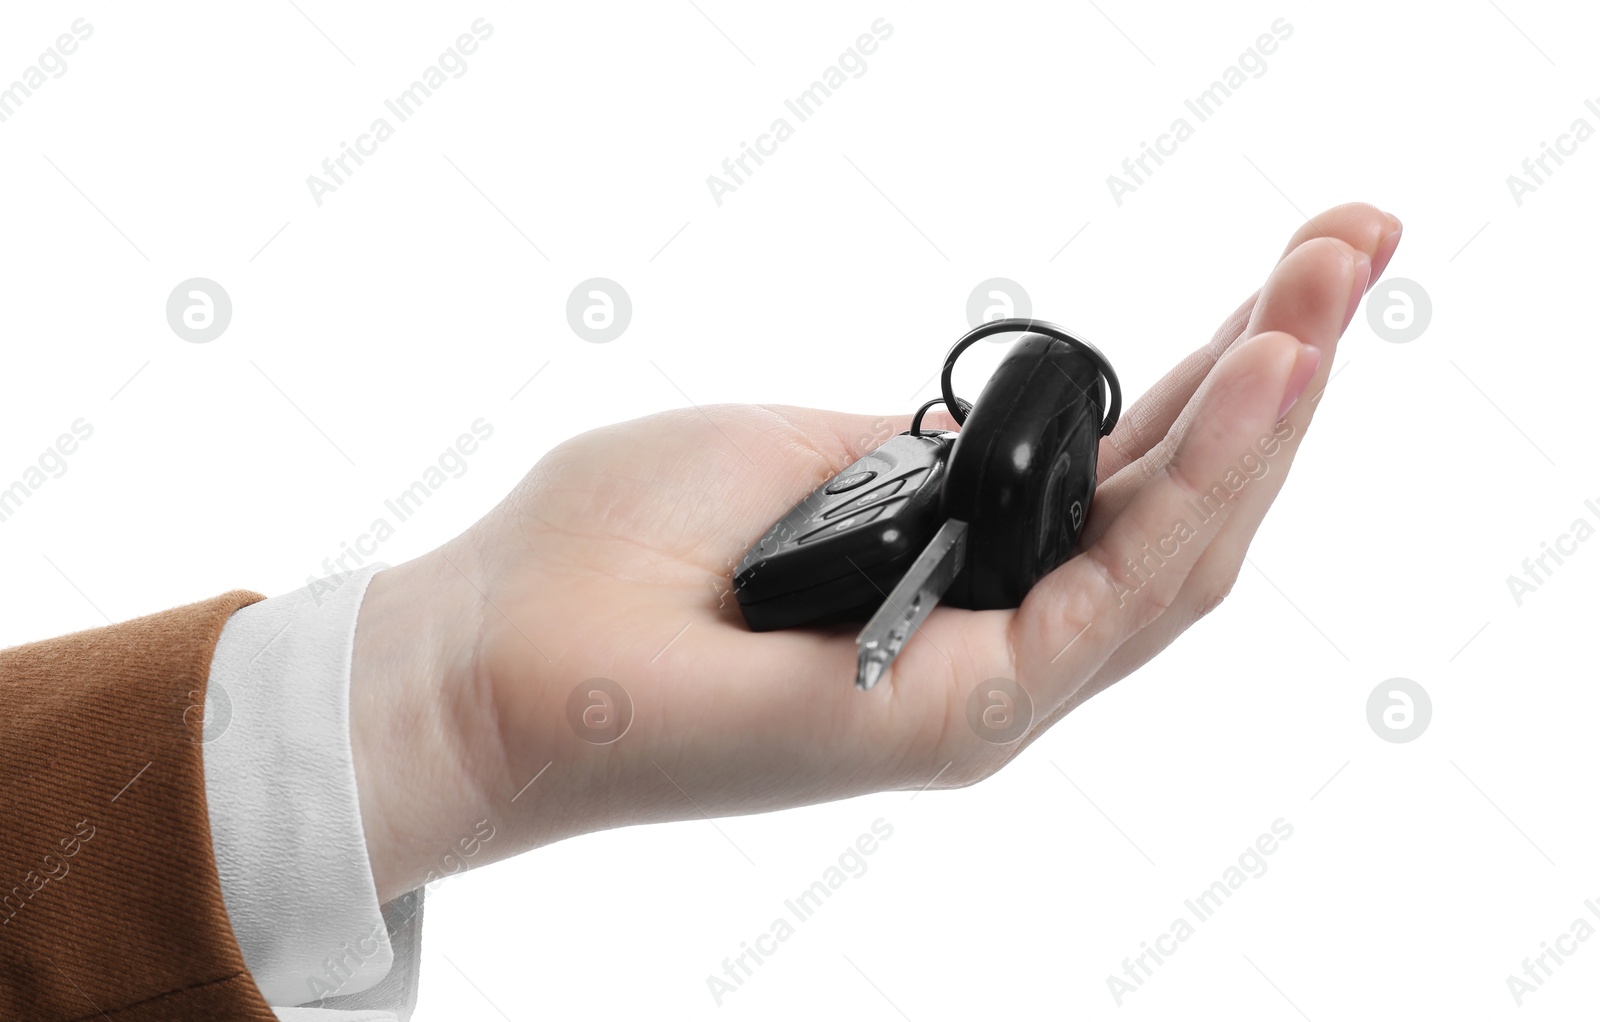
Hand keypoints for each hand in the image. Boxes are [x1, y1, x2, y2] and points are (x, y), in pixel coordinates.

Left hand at [349, 203, 1401, 901]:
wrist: (496, 653)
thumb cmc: (611, 551)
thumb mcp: (795, 453)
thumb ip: (922, 451)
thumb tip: (1004, 422)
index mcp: (957, 573)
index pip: (1124, 474)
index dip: (1218, 368)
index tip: (1300, 260)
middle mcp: (994, 637)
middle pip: (1177, 509)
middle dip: (1278, 367)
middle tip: (1358, 241)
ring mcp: (989, 683)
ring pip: (1178, 553)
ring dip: (1266, 413)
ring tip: (1330, 290)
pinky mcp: (962, 712)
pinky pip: (1113, 594)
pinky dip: (1197, 479)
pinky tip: (1256, 378)